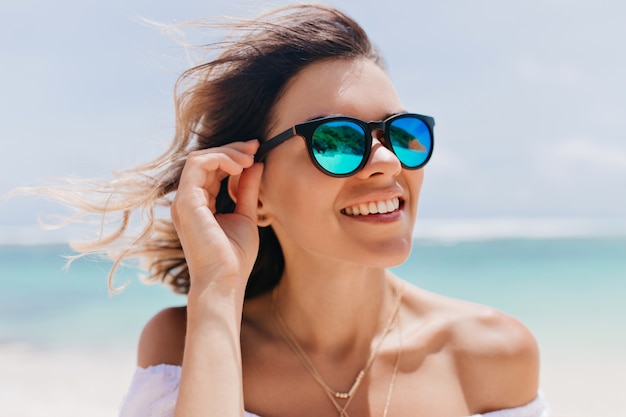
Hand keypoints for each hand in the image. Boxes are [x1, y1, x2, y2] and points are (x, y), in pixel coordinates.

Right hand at [171, 140, 262, 297]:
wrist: (225, 281)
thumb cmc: (235, 257)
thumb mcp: (246, 216)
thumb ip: (247, 190)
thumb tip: (256, 165)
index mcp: (200, 204)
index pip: (212, 170)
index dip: (233, 156)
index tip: (256, 151)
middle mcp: (188, 200)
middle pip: (205, 160)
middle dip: (232, 149)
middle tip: (255, 147)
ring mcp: (184, 200)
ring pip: (199, 158)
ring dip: (227, 152)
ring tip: (249, 158)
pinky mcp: (186, 201)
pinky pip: (198, 165)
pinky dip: (220, 160)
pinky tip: (239, 166)